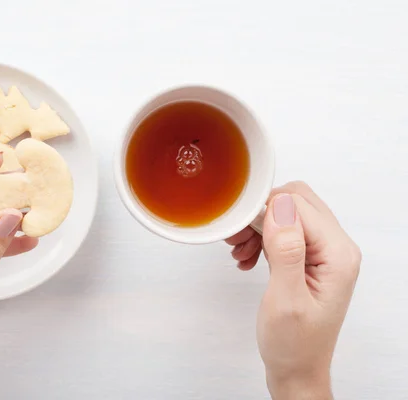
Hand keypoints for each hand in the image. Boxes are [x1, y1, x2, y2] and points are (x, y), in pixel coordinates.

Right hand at [226, 182, 360, 399]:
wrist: (296, 368)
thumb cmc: (293, 344)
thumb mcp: (285, 300)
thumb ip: (286, 251)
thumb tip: (280, 207)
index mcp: (337, 254)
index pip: (298, 204)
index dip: (264, 210)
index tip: (239, 230)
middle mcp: (336, 247)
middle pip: (295, 202)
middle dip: (260, 215)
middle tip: (237, 239)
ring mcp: (324, 252)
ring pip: (287, 213)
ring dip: (258, 227)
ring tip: (239, 252)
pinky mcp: (309, 257)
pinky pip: (284, 230)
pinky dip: (262, 238)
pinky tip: (248, 258)